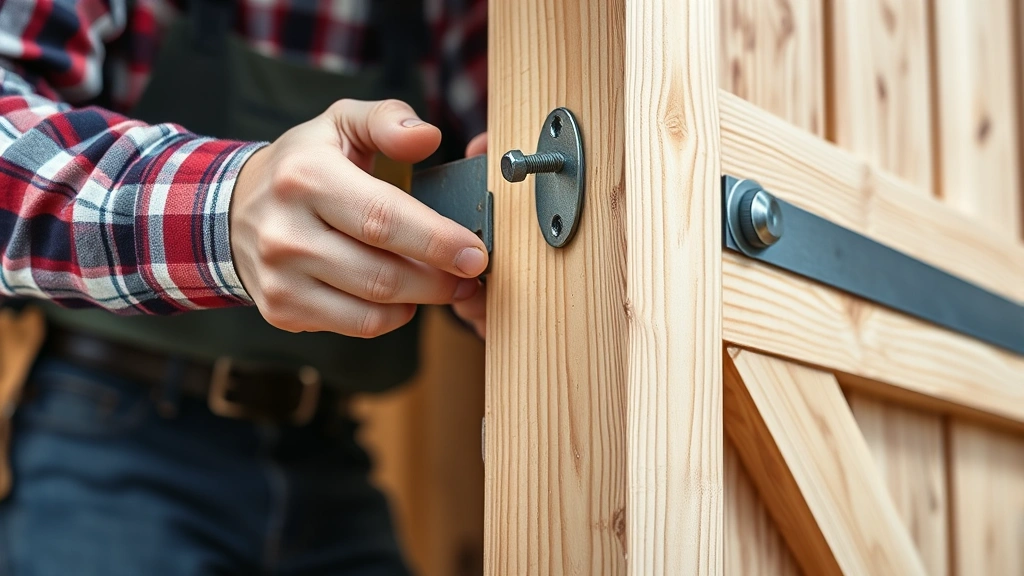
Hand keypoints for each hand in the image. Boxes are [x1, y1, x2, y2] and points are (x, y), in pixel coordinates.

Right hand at [231, 100, 488, 336]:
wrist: (235, 209)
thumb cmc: (304, 165)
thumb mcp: (340, 123)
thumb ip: (388, 120)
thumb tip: (429, 136)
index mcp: (306, 177)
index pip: (383, 218)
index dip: (437, 240)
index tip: (476, 253)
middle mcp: (286, 232)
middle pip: (383, 273)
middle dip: (439, 280)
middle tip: (471, 274)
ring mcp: (280, 277)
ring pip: (373, 308)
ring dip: (422, 301)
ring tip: (446, 285)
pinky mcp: (283, 309)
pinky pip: (358, 327)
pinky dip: (392, 316)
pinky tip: (403, 296)